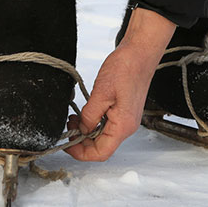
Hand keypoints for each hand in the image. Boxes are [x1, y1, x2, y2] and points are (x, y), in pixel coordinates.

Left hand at [67, 7, 175, 160]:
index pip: (100, 153)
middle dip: (81, 141)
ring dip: (86, 131)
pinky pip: (106, 126)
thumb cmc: (126, 68)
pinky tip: (84, 113)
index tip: (67, 144)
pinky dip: (93, 123)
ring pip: (103, 136)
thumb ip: (89, 116)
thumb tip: (81, 131)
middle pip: (101, 147)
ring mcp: (126, 119)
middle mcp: (126, 126)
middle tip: (68, 127)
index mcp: (123, 126)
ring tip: (73, 119)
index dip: (81, 153)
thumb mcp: (100, 93)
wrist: (140, 53)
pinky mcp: (124, 112)